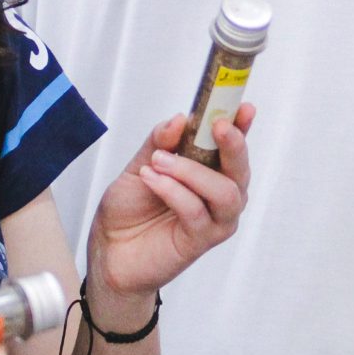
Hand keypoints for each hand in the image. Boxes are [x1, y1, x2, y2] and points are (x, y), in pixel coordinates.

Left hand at [88, 107, 252, 313]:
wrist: (108, 248)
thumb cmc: (129, 208)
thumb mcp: (141, 164)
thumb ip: (160, 142)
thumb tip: (180, 120)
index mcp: (210, 171)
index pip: (233, 145)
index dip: (243, 124)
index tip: (244, 106)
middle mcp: (219, 195)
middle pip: (241, 169)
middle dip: (233, 144)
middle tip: (218, 126)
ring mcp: (214, 220)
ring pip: (225, 192)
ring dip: (192, 171)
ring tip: (160, 162)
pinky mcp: (201, 241)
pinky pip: (196, 212)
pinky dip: (173, 191)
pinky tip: (153, 180)